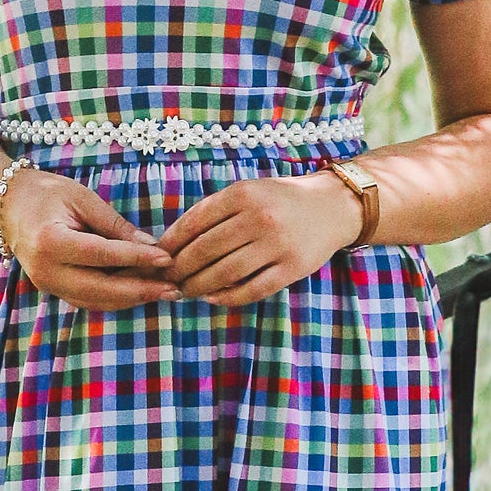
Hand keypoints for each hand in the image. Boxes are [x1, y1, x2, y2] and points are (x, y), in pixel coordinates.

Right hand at [0, 168, 181, 308]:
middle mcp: (46, 270)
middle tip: (174, 289)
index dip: (137, 259)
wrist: (8, 204)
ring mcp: (47, 285)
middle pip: (100, 289)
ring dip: (132, 298)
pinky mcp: (53, 290)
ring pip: (96, 300)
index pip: (102, 255)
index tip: (167, 258)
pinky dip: (116, 298)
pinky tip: (141, 291)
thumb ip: (116, 226)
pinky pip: (89, 300)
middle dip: (140, 290)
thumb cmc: (46, 193)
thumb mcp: (83, 199)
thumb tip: (152, 247)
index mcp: (50, 242)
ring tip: (165, 292)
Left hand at [160, 170, 365, 305]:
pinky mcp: (293, 268)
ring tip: (187, 290)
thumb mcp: (248, 192)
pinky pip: (252, 289)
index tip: (158, 256)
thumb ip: (214, 211)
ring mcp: (277, 244)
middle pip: (206, 250)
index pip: (196, 221)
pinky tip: (213, 298)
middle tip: (168, 278)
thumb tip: (172, 241)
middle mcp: (260, 217)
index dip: (172, 242)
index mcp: (244, 193)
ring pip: (225, 273)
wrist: (332, 208)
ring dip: (199, 286)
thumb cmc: (279, 201)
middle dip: (181, 268)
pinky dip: (228, 297)